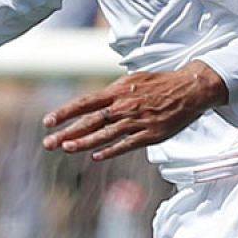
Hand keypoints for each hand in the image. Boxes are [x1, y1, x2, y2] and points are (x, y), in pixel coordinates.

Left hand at [41, 62, 227, 160]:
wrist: (189, 89)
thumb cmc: (161, 83)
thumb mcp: (134, 80)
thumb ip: (115, 92)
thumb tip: (97, 101)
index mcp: (118, 90)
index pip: (85, 102)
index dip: (65, 112)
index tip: (48, 121)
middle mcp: (124, 105)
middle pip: (90, 121)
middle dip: (67, 132)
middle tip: (48, 142)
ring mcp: (136, 121)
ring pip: (104, 134)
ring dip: (83, 143)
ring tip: (66, 148)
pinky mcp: (150, 134)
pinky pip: (126, 144)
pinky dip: (110, 150)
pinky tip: (97, 156)